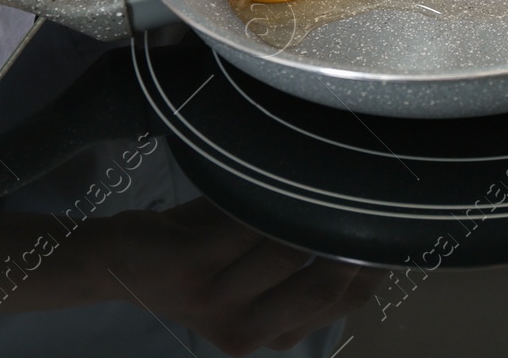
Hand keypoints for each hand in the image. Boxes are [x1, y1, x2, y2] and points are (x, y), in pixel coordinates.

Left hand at [99, 201, 382, 354]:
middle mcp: (247, 328)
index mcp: (271, 334)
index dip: (374, 262)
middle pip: (325, 284)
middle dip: (350, 237)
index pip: (344, 302)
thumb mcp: (253, 279)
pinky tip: (279, 171)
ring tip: (326, 174)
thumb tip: (365, 223)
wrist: (118, 266)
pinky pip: (244, 223)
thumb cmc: (197, 259)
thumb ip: (303, 265)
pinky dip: (265, 195)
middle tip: (367, 195)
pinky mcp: (187, 263)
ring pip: (288, 249)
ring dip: (308, 207)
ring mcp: (215, 299)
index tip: (389, 222)